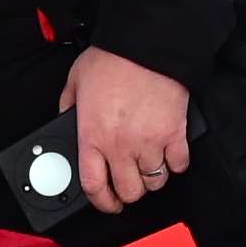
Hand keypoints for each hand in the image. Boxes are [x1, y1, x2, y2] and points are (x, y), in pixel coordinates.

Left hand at [60, 47, 190, 214]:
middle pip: (129, 192)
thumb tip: (66, 123)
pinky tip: (169, 153)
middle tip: (129, 183)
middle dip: (128, 192)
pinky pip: (179, 165)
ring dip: (151, 178)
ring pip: (155, 183)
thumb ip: (67, 107)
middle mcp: (121, 146)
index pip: (94, 186)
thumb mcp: (75, 81)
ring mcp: (150, 142)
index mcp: (93, 136)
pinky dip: (176, 164)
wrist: (146, 43)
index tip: (107, 203)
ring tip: (148, 165)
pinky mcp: (175, 134)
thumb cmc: (111, 59)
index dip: (101, 202)